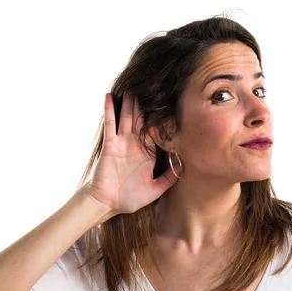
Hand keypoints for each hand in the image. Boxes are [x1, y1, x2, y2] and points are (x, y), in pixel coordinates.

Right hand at [79, 92, 178, 214]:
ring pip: (127, 118)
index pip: (157, 132)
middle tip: (153, 87)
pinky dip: (109, 110)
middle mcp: (135, 145)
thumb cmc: (130, 198)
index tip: (171, 104)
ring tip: (133, 87)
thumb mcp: (155, 190)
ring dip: (130, 103)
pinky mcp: (110, 145)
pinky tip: (109, 97)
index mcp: (148, 154)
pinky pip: (110, 125)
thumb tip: (183, 166)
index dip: (163, 120)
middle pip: (142, 120)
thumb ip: (169, 179)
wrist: (109, 203)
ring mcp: (122, 143)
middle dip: (146, 105)